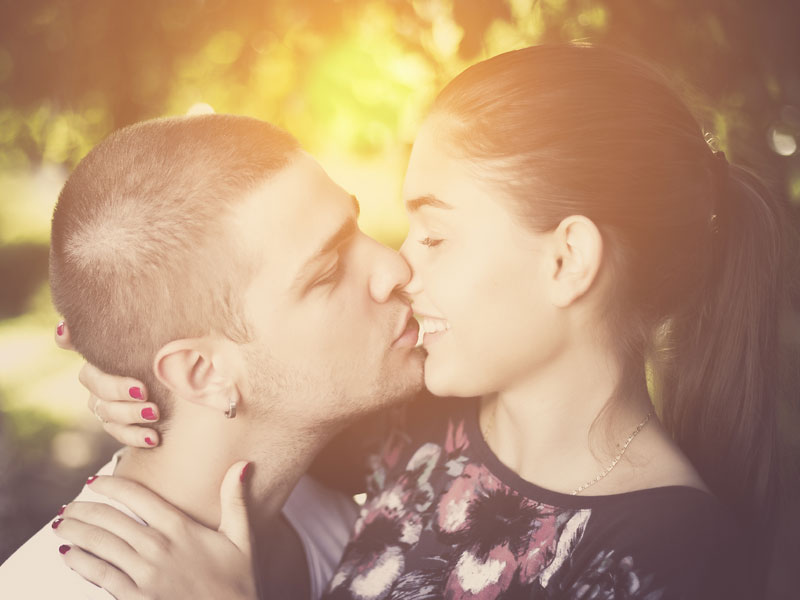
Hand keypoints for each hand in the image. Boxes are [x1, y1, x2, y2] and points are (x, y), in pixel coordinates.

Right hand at [55, 320, 161, 447]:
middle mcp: (99, 382)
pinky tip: (154, 438)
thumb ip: (130, 329)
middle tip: (145, 393)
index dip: (102, 372)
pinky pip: (117, 434)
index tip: (136, 383)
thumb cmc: (167, 351)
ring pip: (107, 413)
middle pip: (98, 390)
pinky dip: (135, 437)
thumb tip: (75, 326)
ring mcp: (105, 405)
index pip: (91, 367)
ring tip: (155, 413)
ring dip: (131, 415)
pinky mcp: (117, 425)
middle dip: (119, 392)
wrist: (184, 380)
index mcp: (104, 358)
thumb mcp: (159, 338)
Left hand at [55, 462, 257, 599]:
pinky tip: (67, 554)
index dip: (111, 485)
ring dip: (75, 531)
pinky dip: (79, 562)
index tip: (94, 482)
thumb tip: (242, 464)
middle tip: (68, 506)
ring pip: (99, 544)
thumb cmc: (238, 582)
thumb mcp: (242, 538)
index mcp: (181, 528)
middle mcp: (158, 547)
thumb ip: (235, 500)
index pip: (137, 496)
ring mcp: (145, 574)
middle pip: (110, 519)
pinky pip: (99, 575)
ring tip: (60, 524)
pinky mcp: (136, 597)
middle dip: (84, 509)